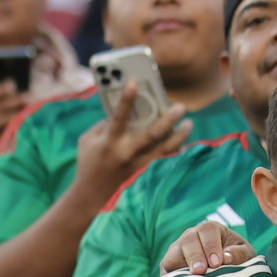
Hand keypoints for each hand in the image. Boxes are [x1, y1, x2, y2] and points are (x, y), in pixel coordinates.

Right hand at [0, 84, 30, 163]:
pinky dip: (15, 125)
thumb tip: (11, 86)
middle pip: (4, 104)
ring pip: (8, 118)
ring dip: (20, 113)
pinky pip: (5, 130)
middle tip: (30, 97)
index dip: (6, 88)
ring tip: (29, 110)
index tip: (15, 86)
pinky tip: (21, 122)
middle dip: (19, 100)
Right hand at [70, 103, 190, 206]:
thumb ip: (104, 124)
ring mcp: (138, 163)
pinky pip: (163, 158)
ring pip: (163, 148)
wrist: (91, 194)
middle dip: (167, 120)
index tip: (134, 82)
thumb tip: (123, 110)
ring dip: (178, 136)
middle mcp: (127, 152)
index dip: (126, 100)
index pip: (119, 118)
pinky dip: (174, 150)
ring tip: (189, 123)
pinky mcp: (143, 170)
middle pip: (151, 135)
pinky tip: (184, 143)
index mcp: (110, 143)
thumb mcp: (88, 140)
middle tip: (180, 106)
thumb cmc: (88, 162)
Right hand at [160, 222, 257, 276]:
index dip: (211, 246)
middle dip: (195, 256)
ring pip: (174, 254)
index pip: (207, 231)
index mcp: (210, 229)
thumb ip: (239, 254)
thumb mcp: (246, 255)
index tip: (217, 263)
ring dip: (182, 267)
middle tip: (201, 271)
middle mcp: (191, 236)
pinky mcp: (169, 266)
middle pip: (188, 241)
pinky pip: (167, 269)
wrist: (224, 273)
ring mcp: (177, 250)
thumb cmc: (237, 259)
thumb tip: (226, 257)